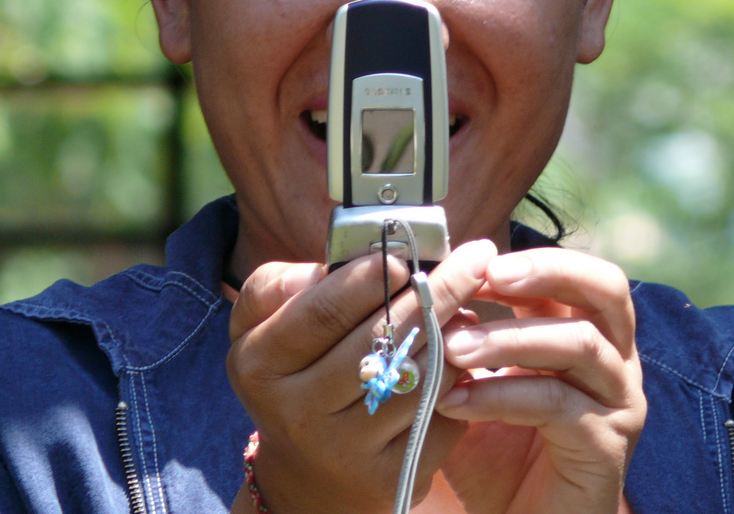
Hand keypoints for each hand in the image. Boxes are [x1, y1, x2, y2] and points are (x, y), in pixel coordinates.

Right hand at [227, 240, 497, 513]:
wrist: (306, 476)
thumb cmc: (291, 375)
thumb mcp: (260, 325)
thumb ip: (280, 284)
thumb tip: (325, 267)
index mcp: (260, 364)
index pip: (323, 311)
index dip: (370, 278)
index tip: (406, 255)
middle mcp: (298, 412)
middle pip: (381, 340)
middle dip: (436, 293)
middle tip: (473, 261)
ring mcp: (346, 451)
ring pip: (419, 377)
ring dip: (454, 336)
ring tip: (468, 306)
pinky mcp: (391, 479)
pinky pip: (440, 416)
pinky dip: (458, 381)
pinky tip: (462, 358)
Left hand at [434, 249, 644, 513]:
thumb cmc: (496, 452)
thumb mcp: (471, 385)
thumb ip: (460, 340)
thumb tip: (434, 292)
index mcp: (587, 334)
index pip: (576, 274)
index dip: (527, 260)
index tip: (471, 261)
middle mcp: (615, 360)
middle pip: (605, 288)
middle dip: (546, 271)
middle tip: (491, 275)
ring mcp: (618, 401)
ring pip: (579, 343)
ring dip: (509, 339)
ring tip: (453, 348)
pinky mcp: (608, 444)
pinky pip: (558, 404)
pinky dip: (502, 395)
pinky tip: (457, 403)